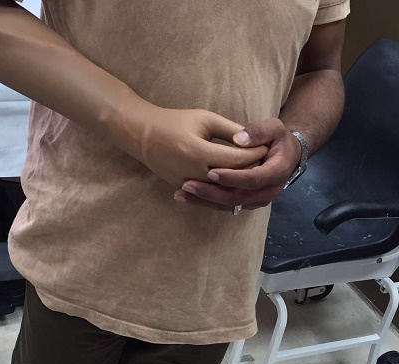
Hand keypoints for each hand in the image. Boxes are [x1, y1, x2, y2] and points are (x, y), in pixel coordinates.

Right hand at [138, 107, 267, 188]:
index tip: (268, 148)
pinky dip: (225, 193)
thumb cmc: (175, 121)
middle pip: (232, 178)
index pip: (237, 158)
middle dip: (251, 171)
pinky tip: (237, 189)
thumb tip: (254, 140)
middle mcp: (193, 172)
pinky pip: (208, 197)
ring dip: (239, 185)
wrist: (142, 135)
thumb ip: (230, 130)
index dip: (255, 154)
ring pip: (222, 192)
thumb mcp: (204, 119)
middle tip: (267, 164)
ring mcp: (187, 183)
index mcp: (199, 151)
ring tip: (254, 177)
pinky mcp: (183, 188)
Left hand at [174, 118, 301, 210]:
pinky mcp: (246, 203)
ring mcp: (257, 200)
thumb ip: (259, 131)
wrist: (286, 155)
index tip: (210, 171)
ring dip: (204, 201)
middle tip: (187, 185)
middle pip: (237, 197)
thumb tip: (239, 139)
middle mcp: (268, 191)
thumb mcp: (275, 127)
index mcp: (277, 172)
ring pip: (229, 205)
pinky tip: (187, 196)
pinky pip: (226, 206)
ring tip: (180, 193)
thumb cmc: (278, 138)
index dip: (232, 177)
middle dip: (211, 193)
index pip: (252, 179)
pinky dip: (206, 202)